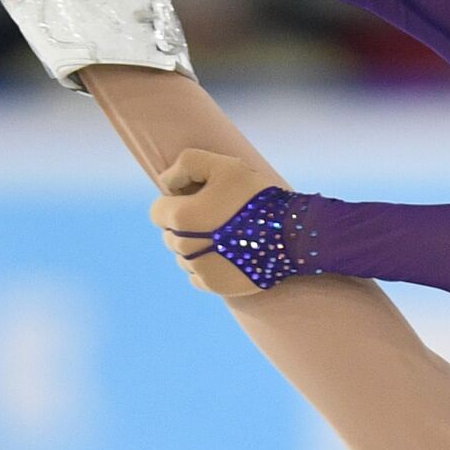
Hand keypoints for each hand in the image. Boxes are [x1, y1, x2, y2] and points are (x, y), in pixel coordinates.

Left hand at [150, 148, 292, 296]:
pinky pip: (196, 275)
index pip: (157, 210)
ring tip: (227, 235)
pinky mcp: (213, 285)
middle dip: (187, 224)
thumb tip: (166, 182)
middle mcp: (182, 248)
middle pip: (170, 234)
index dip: (178, 201)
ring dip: (195, 246)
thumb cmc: (257, 196)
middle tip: (219, 215)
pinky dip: (207, 265)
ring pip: (182, 255)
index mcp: (180, 217)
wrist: (292, 234)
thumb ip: (187, 163)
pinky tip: (229, 253)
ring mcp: (197, 269)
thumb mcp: (225, 165)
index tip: (203, 199)